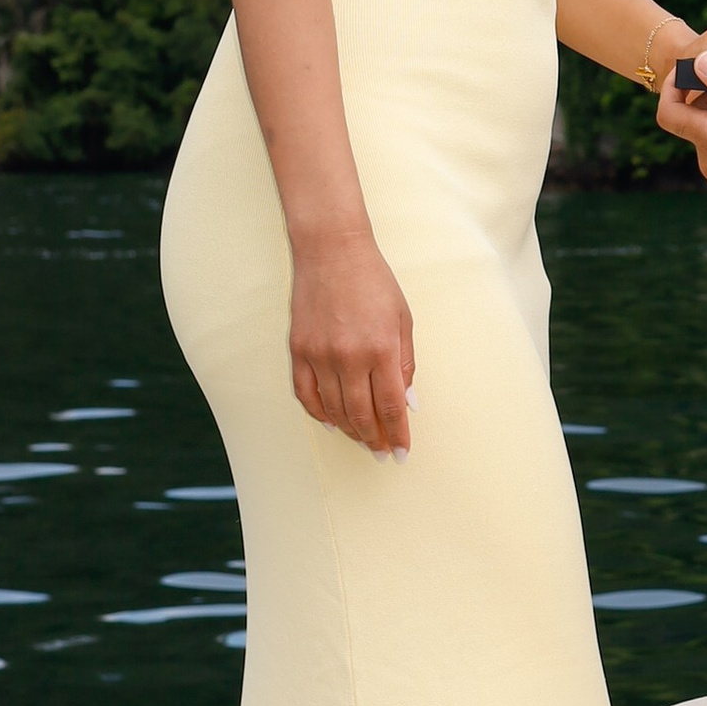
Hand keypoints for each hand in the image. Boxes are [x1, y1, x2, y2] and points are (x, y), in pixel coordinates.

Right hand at [287, 226, 414, 453]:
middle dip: (374, 440)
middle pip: (361, 415)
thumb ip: (405, 363)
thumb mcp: (403, 319)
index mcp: (382, 349)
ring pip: (334, 410)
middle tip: (382, 453)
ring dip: (349, 430)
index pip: (390, 407)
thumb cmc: (374, 282)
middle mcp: (350, 357)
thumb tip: (407, 403)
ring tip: (362, 440)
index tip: (401, 452)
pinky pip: (306, 394)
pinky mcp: (299, 350)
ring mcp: (320, 355)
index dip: (397, 434)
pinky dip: (319, 413)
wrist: (332, 252)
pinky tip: (331, 422)